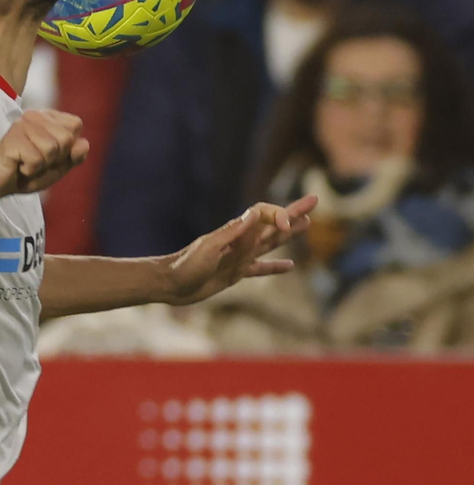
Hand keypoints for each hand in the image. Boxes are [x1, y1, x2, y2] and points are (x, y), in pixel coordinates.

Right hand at [0, 109, 87, 197]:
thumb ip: (74, 156)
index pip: (75, 125)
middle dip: (55, 158)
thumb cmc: (28, 172)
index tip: (50, 154)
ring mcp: (22, 124)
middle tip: (37, 161)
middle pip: (66, 139)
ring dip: (41, 165)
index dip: (68, 147)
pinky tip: (18, 165)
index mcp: (48, 117)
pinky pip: (36, 160)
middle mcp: (35, 115)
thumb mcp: (58, 166)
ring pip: (52, 149)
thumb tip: (84, 144)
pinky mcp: (13, 138)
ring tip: (26, 163)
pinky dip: (30, 170)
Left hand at [165, 196, 314, 304]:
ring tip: (308, 224)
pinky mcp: (236, 273)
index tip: (287, 224)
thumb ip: (232, 233)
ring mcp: (240, 257)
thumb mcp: (208, 248)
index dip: (279, 214)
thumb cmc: (185, 265)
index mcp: (235, 231)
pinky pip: (260, 268)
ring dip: (290, 234)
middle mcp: (240, 241)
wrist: (169, 284)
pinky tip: (290, 266)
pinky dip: (275, 267)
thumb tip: (254, 213)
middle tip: (314, 200)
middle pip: (273, 224)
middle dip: (294, 212)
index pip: (264, 215)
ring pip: (271, 243)